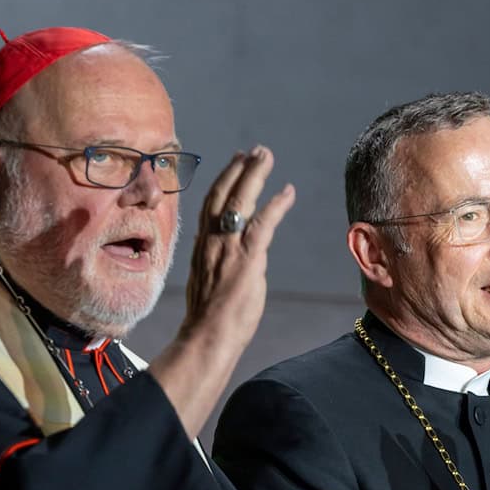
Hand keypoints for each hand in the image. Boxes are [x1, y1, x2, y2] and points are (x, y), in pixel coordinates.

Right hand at [149, 146, 294, 436]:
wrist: (207, 338)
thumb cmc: (209, 321)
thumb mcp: (209, 284)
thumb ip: (217, 266)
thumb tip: (223, 263)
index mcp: (202, 247)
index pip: (211, 206)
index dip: (223, 182)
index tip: (234, 165)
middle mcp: (211, 242)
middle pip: (222, 195)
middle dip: (238, 169)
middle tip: (253, 151)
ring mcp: (228, 248)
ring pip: (240, 201)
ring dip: (254, 175)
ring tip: (265, 156)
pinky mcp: (247, 258)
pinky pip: (263, 224)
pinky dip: (276, 205)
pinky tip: (287, 191)